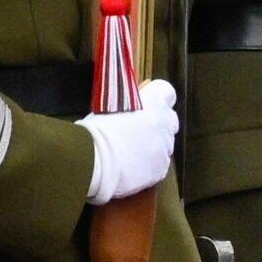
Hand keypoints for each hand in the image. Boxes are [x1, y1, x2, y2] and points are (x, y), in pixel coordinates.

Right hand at [79, 79, 178, 204]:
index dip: (156, 100)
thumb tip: (131, 108)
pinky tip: (129, 169)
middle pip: (168, 121)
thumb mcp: (109, 108)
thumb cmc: (95, 131)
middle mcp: (165, 123)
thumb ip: (128, 106)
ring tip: (128, 155)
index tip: (146, 105)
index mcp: (153, 101)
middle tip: (134, 133)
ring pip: (164, 146)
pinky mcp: (161, 168)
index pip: (166, 92)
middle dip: (155, 126)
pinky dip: (148, 168)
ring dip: (151, 148)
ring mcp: (165, 147)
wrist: (93, 161)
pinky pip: (158, 166)